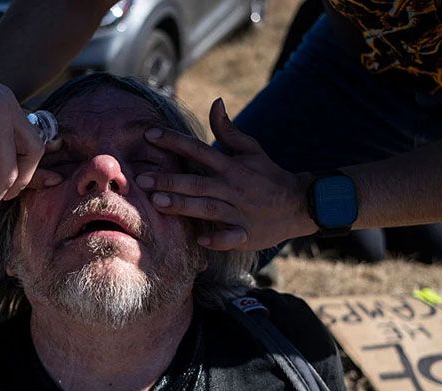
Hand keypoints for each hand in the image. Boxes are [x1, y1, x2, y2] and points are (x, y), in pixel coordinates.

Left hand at [137, 98, 316, 250]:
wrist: (300, 205)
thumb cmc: (268, 175)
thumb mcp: (251, 150)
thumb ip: (228, 130)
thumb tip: (215, 101)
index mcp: (231, 166)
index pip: (198, 150)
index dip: (174, 141)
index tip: (149, 134)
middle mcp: (232, 188)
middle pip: (197, 182)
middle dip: (169, 180)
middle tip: (140, 179)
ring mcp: (239, 212)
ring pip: (207, 208)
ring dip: (183, 206)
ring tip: (157, 203)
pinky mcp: (245, 234)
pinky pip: (230, 237)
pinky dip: (218, 238)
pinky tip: (200, 238)